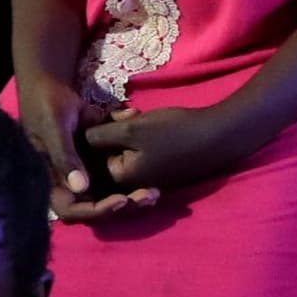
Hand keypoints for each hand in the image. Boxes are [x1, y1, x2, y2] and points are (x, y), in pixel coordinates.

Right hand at [20, 67, 154, 223]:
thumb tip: (82, 189)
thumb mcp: (54, 129)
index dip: (96, 211)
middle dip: (124, 206)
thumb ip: (65, 157)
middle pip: (96, 207)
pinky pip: (117, 174)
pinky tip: (155, 175)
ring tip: (155, 192)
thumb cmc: (46, 107)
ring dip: (132, 194)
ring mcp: (86, 172)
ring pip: (110, 194)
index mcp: (53, 181)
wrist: (51, 86)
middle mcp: (70, 182)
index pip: (72, 210)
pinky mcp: (99, 160)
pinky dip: (135, 175)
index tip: (121, 201)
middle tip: (149, 196)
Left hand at [80, 97, 264, 198]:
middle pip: (102, 156)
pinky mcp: (155, 168)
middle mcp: (129, 184)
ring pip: (118, 150)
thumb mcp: (131, 128)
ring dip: (121, 130)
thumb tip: (77, 138)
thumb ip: (100, 135)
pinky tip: (140, 117)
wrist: (219, 136)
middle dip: (107, 131)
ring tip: (133, 112)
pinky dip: (133, 136)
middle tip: (122, 112)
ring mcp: (143, 177)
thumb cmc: (175, 132)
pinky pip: (132, 152)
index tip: (102, 114)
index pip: (88, 159)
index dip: (91, 133)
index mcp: (120, 179)